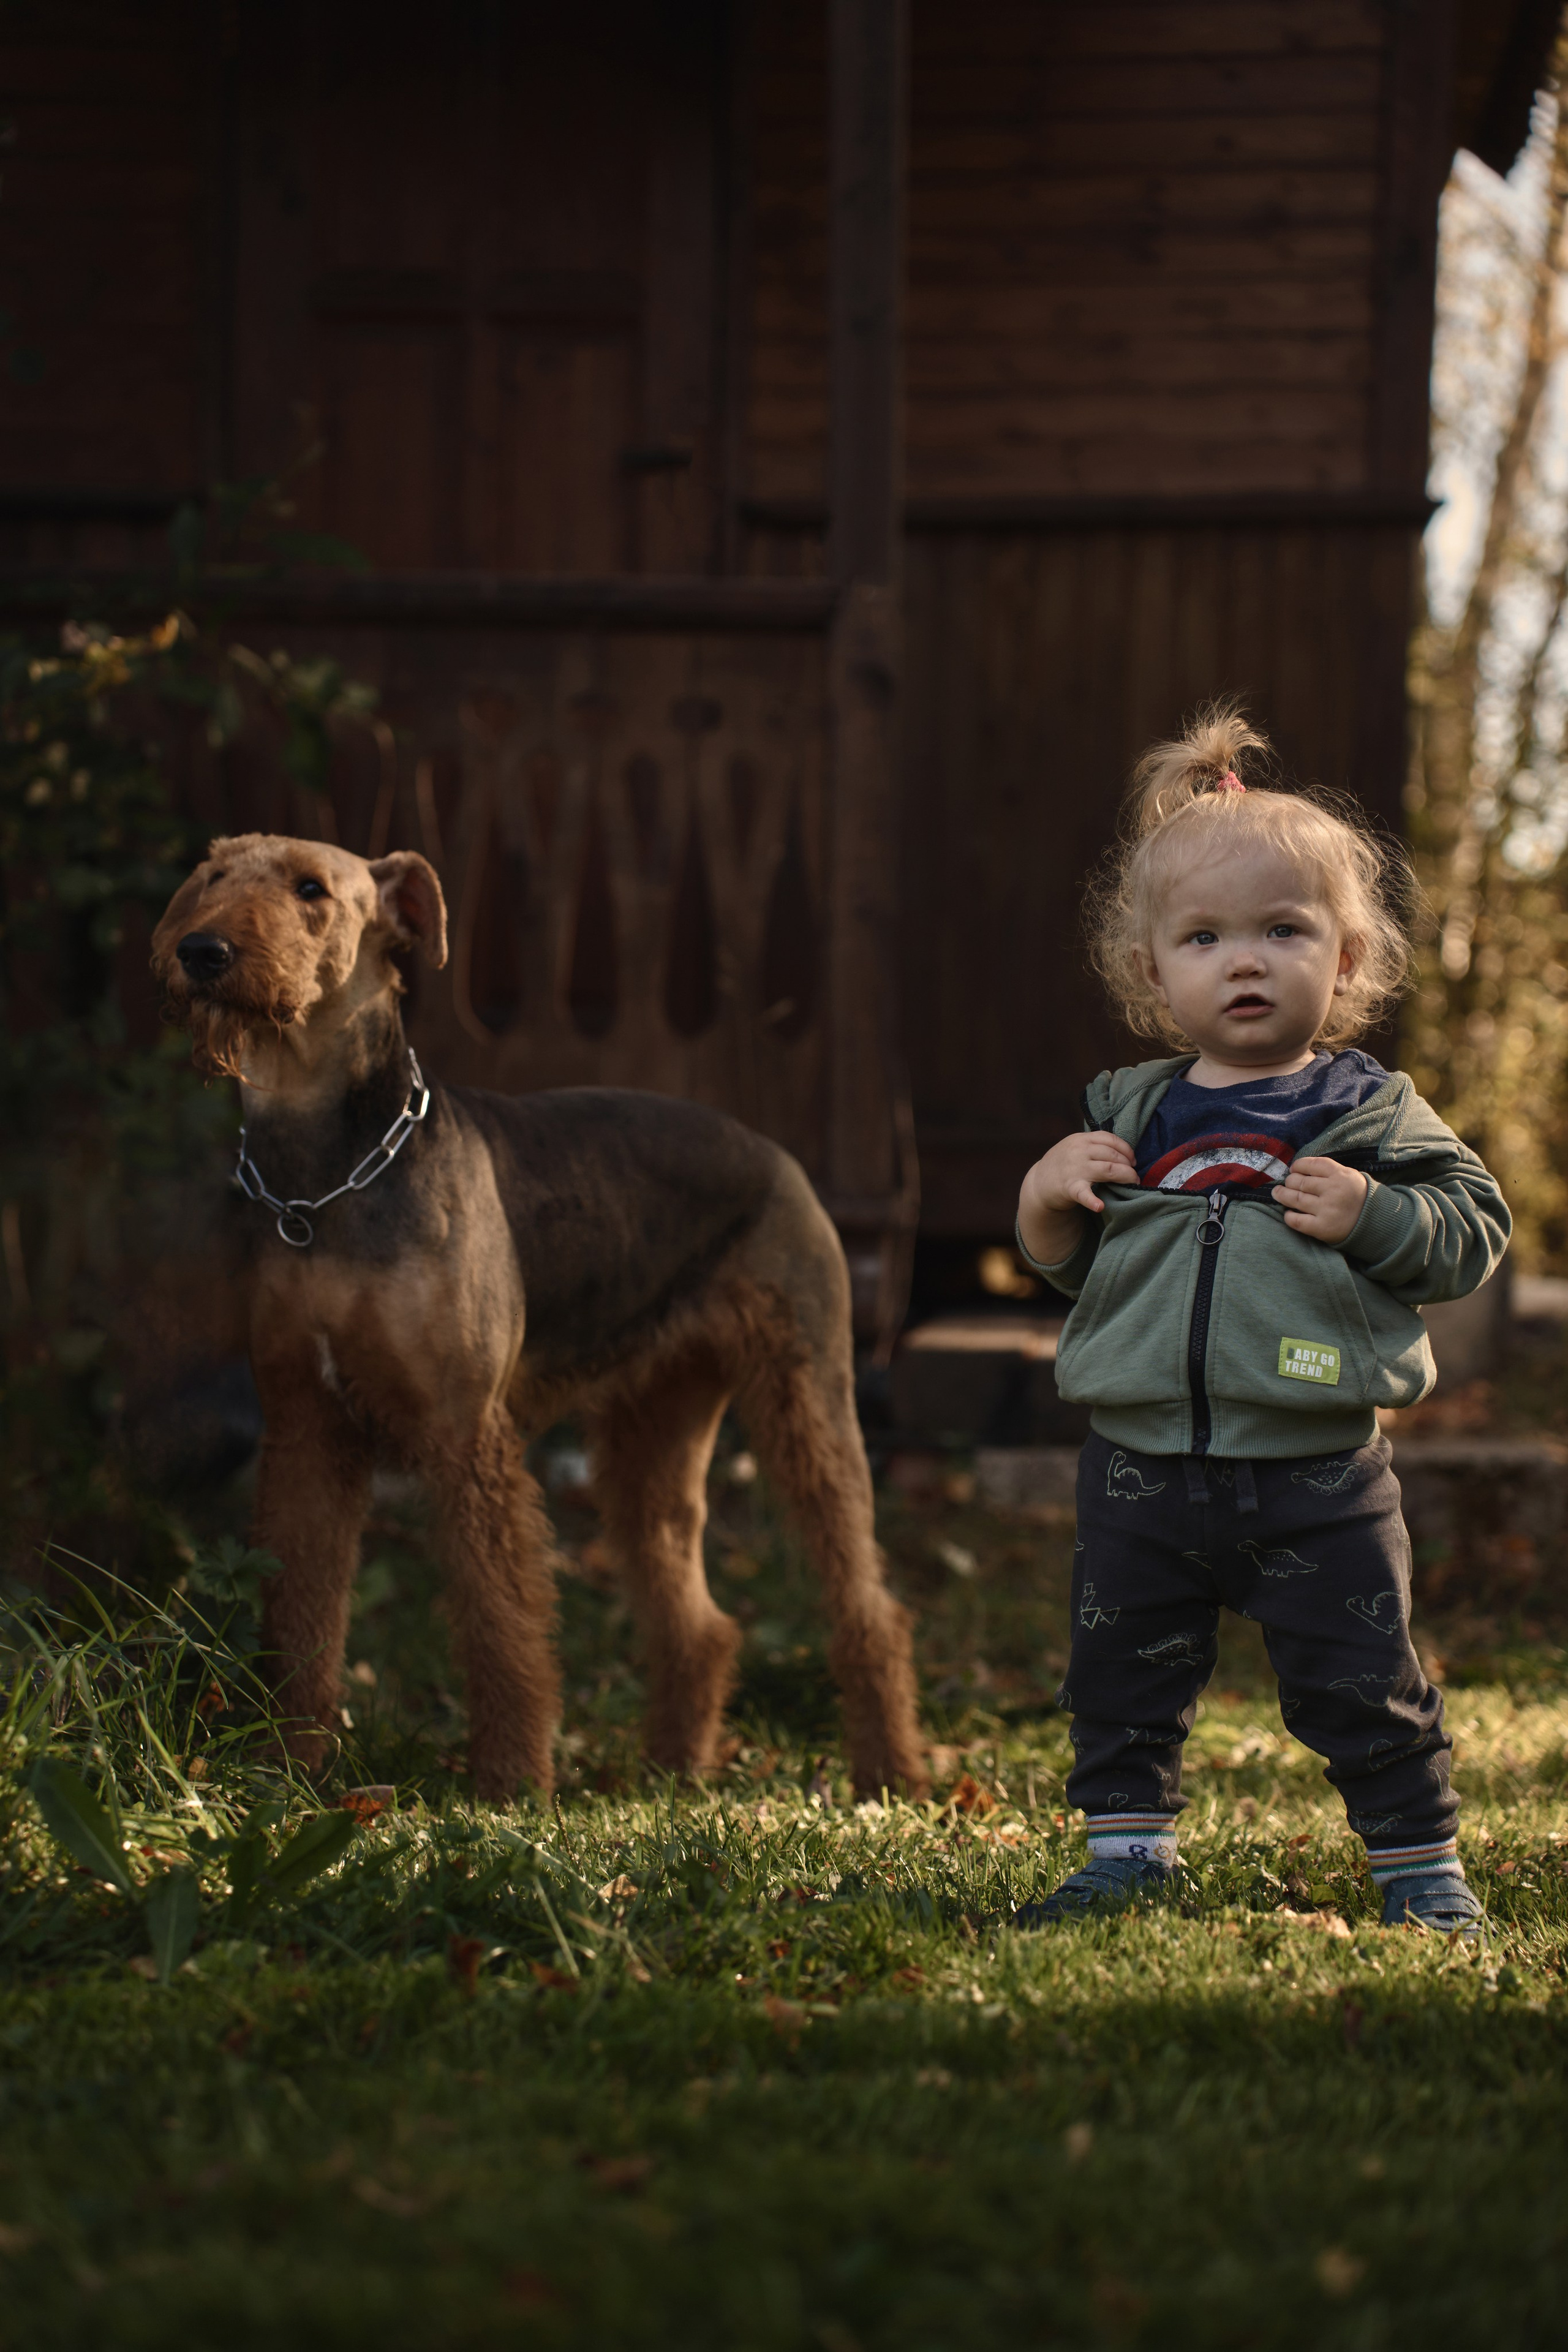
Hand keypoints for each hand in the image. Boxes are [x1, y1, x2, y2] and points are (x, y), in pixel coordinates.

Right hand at [1018, 1129, 1136, 1264]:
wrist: (1039, 1183)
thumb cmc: (1062, 1164)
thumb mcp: (1074, 1147)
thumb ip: (1093, 1145)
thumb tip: (1122, 1151)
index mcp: (1081, 1139)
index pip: (1110, 1139)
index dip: (1126, 1149)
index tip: (1132, 1160)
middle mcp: (1079, 1151)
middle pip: (1112, 1155)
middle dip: (1128, 1165)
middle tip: (1134, 1175)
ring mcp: (1074, 1169)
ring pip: (1108, 1170)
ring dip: (1125, 1176)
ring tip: (1133, 1183)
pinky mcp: (1070, 1188)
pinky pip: (1083, 1194)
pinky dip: (1092, 1201)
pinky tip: (1099, 1206)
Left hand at [1271, 1155, 1368, 1243]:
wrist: (1375, 1222)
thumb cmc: (1357, 1196)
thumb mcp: (1349, 1175)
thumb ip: (1328, 1170)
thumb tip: (1298, 1168)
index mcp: (1340, 1174)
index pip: (1310, 1164)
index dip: (1298, 1166)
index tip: (1294, 1169)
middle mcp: (1333, 1190)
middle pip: (1299, 1181)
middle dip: (1289, 1181)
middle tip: (1287, 1183)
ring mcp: (1327, 1209)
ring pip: (1294, 1199)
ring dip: (1281, 1195)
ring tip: (1277, 1193)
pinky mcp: (1322, 1228)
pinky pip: (1297, 1220)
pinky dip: (1288, 1216)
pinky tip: (1288, 1213)